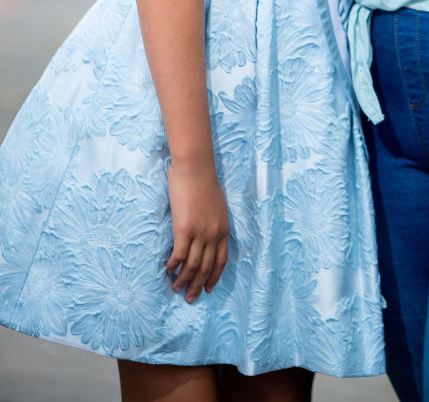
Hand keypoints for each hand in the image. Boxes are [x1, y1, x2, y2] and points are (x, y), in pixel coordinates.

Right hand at [166, 159, 228, 302]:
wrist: (195, 167)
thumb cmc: (203, 181)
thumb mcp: (217, 205)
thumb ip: (213, 222)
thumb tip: (206, 233)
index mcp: (223, 228)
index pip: (221, 260)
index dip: (214, 277)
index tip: (209, 289)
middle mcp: (214, 234)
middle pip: (206, 267)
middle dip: (198, 285)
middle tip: (190, 298)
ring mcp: (199, 233)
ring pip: (192, 266)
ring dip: (183, 280)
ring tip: (175, 288)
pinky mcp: (184, 229)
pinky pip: (178, 256)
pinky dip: (173, 266)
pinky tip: (167, 270)